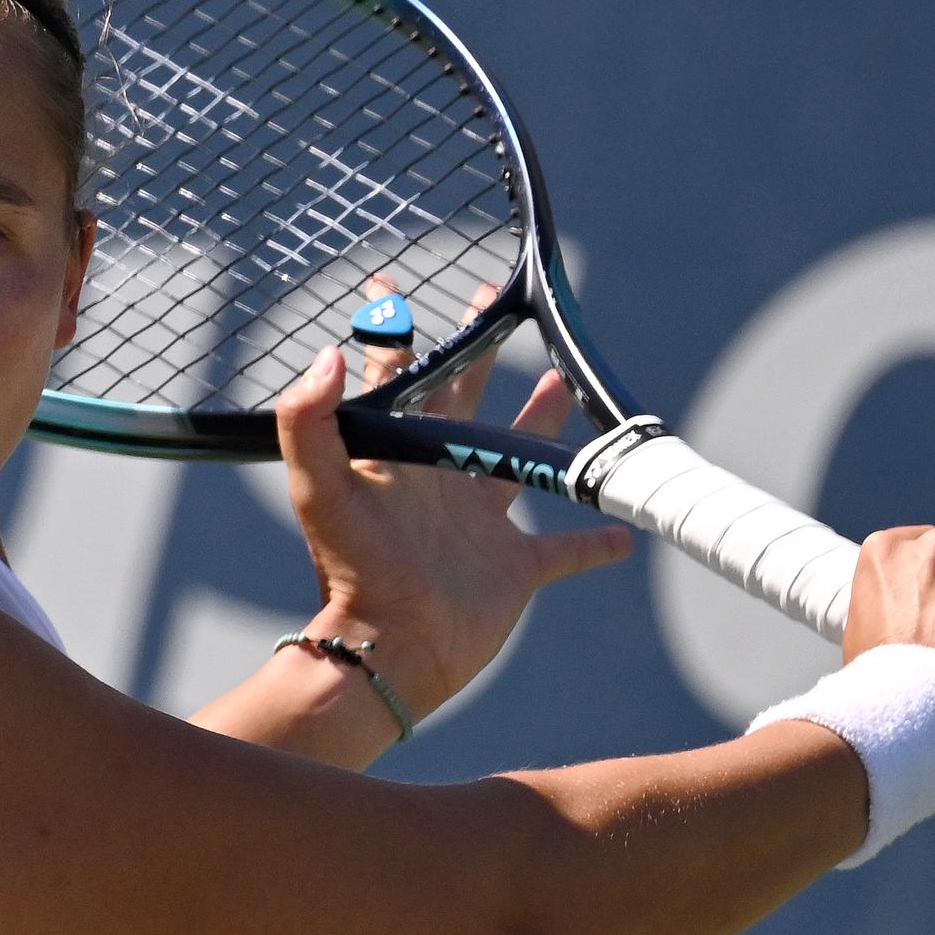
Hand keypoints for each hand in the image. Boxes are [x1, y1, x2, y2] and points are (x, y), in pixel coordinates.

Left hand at [272, 284, 630, 718]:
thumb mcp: (321, 489)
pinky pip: (564, 551)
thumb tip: (330, 351)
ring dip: (541, 423)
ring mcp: (479, 524)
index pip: (397, 378)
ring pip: (518, 459)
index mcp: (399, 455)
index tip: (390, 285)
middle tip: (493, 303)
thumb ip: (309, 421)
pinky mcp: (515, 569)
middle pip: (463, 398)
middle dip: (477, 350)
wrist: (390, 649)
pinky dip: (595, 542)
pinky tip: (624, 532)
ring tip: (562, 381)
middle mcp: (441, 479)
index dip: (394, 333)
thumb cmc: (351, 570)